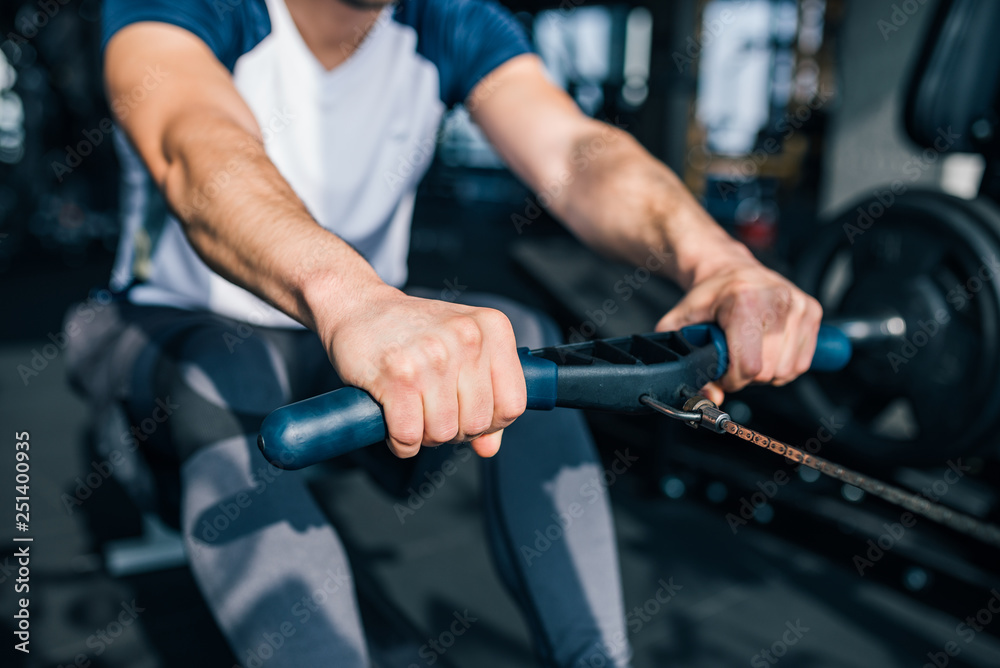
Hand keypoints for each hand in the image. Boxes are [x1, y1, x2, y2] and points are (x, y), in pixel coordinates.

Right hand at [322, 286, 526, 458]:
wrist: (359, 307)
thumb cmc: (414, 331)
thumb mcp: (461, 350)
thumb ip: (485, 397)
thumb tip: (490, 448)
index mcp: (491, 328)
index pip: (513, 403)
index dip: (491, 423)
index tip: (469, 417)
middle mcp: (466, 338)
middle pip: (477, 423)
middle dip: (455, 431)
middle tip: (434, 414)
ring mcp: (432, 356)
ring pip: (443, 432)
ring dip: (425, 436)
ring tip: (414, 414)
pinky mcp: (396, 375)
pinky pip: (409, 435)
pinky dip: (401, 442)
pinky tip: (395, 425)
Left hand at [655, 257, 822, 404]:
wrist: (728, 269)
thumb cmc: (709, 296)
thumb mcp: (681, 323)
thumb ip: (687, 360)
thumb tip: (710, 396)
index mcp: (744, 301)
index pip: (749, 365)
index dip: (731, 379)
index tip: (722, 371)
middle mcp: (776, 300)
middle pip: (768, 371)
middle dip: (746, 375)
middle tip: (734, 358)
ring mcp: (797, 305)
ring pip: (787, 370)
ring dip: (766, 371)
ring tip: (750, 351)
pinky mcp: (812, 310)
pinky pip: (802, 362)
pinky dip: (784, 365)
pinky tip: (768, 350)